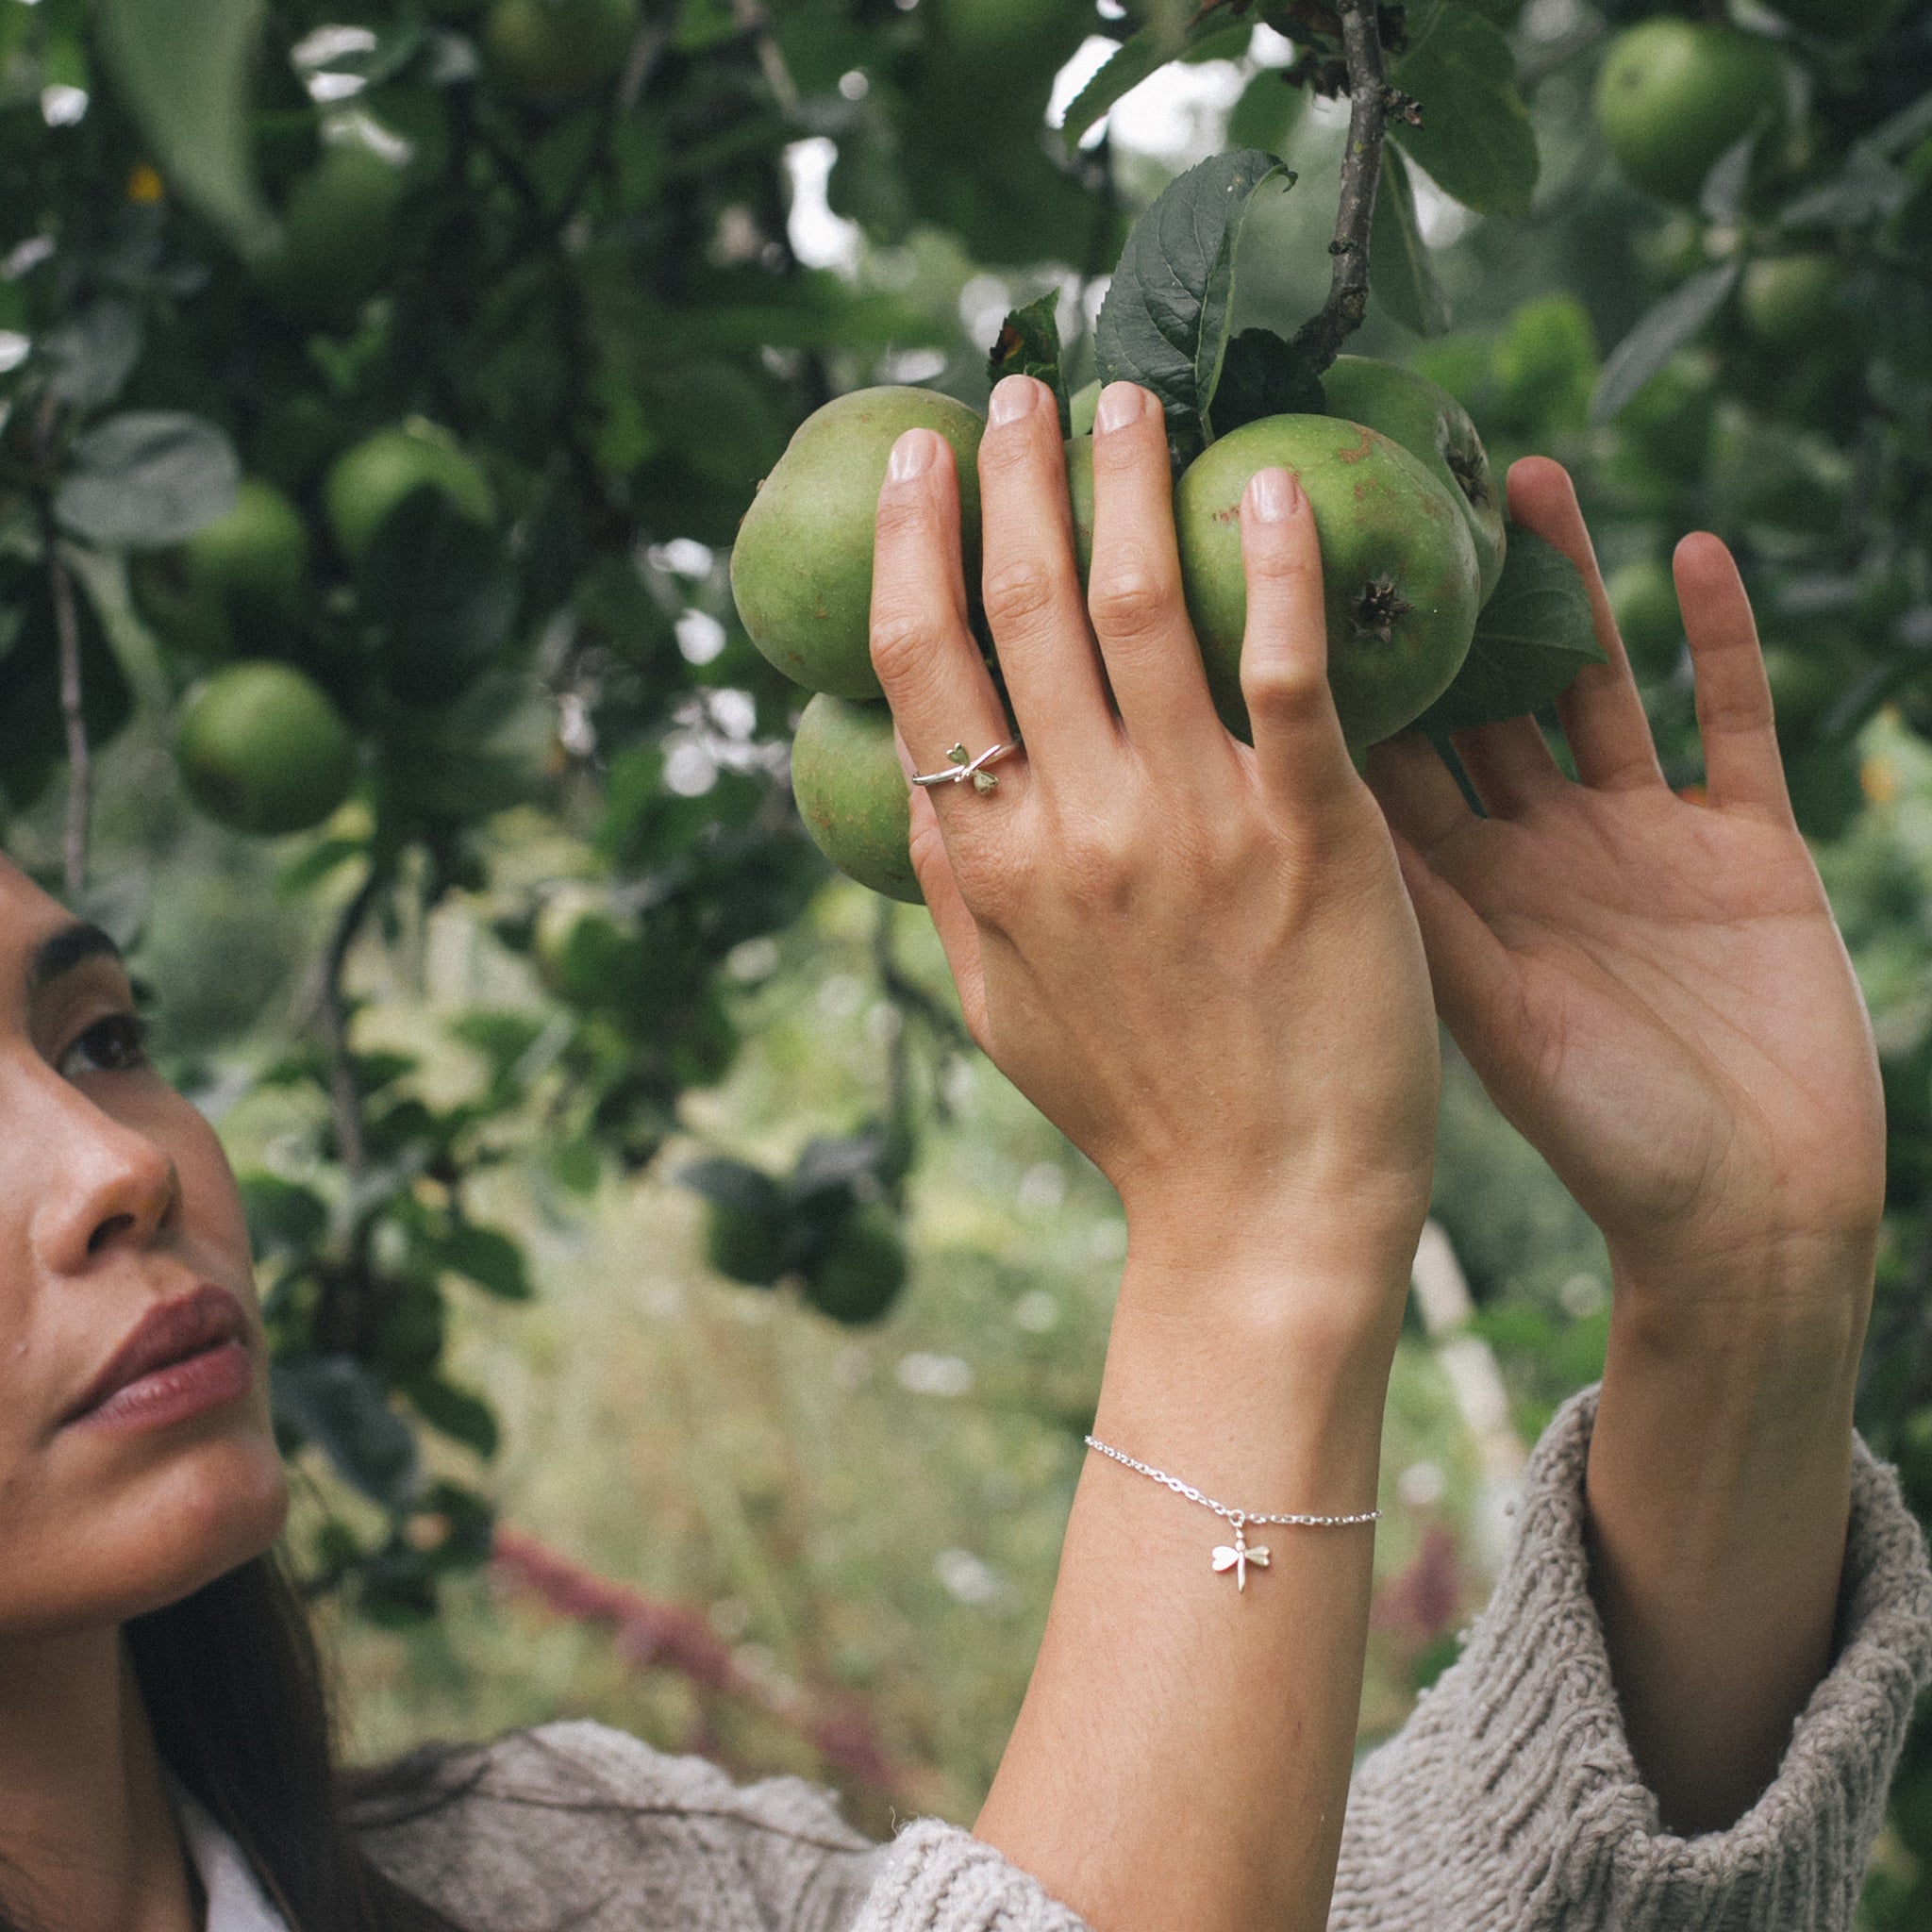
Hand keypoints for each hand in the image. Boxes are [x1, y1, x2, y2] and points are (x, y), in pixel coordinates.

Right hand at [869, 374, 1439, 1319]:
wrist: (1261, 1213)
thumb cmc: (1133, 1110)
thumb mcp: (1000, 1006)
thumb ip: (951, 882)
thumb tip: (915, 774)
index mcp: (983, 861)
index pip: (921, 661)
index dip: (917, 539)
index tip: (925, 449)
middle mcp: (1071, 823)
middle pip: (1023, 607)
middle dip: (1013, 476)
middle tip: (1022, 383)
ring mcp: (1191, 823)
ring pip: (1143, 607)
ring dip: (1127, 484)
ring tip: (1129, 401)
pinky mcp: (1313, 835)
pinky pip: (1289, 669)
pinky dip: (1277, 565)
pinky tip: (1271, 481)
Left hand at [1366, 458, 1883, 1340]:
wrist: (1758, 1216)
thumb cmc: (1605, 1141)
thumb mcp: (1491, 1014)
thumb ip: (1415, 912)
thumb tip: (1298, 802)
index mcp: (1455, 896)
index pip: (1375, 756)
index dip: (1329, 665)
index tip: (1266, 569)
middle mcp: (1534, 854)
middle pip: (1477, 699)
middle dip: (1439, 601)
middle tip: (1388, 480)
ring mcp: (1640, 844)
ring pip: (1591, 686)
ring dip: (1562, 592)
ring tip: (1519, 478)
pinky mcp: (1746, 847)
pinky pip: (1732, 720)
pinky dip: (1718, 640)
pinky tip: (1688, 548)